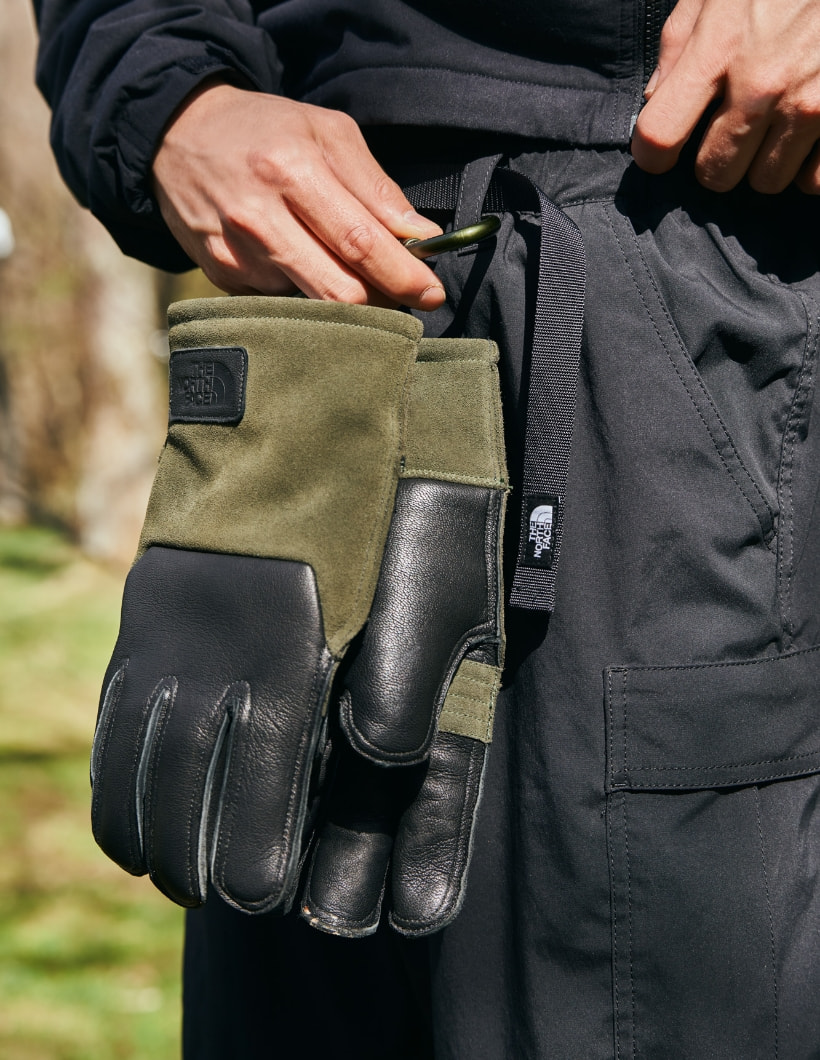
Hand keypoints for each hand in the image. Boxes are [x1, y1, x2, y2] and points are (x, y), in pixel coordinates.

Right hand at [151, 83, 445, 306]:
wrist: (176, 133)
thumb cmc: (264, 129)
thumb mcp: (326, 132)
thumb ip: (376, 188)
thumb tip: (421, 237)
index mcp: (291, 171)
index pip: (360, 243)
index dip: (402, 276)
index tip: (432, 293)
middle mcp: (258, 219)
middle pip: (337, 292)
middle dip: (381, 301)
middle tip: (405, 296)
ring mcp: (235, 253)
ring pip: (311, 303)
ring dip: (343, 295)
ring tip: (344, 264)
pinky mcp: (222, 276)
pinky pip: (280, 300)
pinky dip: (303, 288)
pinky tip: (298, 259)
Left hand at [632, 0, 819, 193]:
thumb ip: (680, 40)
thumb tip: (656, 96)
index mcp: (720, 48)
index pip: (659, 135)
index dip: (651, 153)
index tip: (661, 151)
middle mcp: (762, 85)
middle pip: (714, 174)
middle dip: (717, 158)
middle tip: (730, 129)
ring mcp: (810, 104)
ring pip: (765, 181)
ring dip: (765, 161)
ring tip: (775, 124)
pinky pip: (814, 180)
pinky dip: (808, 166)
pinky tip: (806, 136)